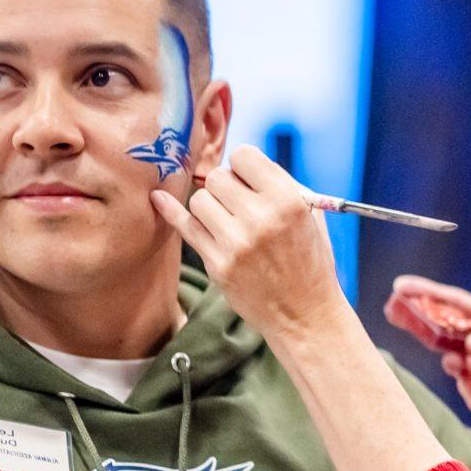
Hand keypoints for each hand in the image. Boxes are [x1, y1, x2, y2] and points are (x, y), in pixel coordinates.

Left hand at [153, 146, 355, 348]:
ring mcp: (236, 243)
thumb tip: (241, 164)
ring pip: (199, 201)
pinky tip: (159, 199)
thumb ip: (280, 187)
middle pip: (217, 177)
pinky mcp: (218, 265)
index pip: (244, 156)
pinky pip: (186, 227)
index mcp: (288, 201)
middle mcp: (261, 219)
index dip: (243, 166)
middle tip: (238, 205)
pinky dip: (172, 212)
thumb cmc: (310, 263)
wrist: (305, 315)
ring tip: (229, 224)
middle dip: (225, 187)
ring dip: (210, 207)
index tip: (248, 180)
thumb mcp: (311, 218)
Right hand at [382, 277, 470, 466]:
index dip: (429, 293)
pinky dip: (453, 372)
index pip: (457, 304)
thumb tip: (468, 347)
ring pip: (445, 350)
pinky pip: (458, 379)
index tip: (401, 286)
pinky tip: (456, 367)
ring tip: (408, 327)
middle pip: (444, 324)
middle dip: (418, 313)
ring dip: (426, 338)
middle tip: (390, 305)